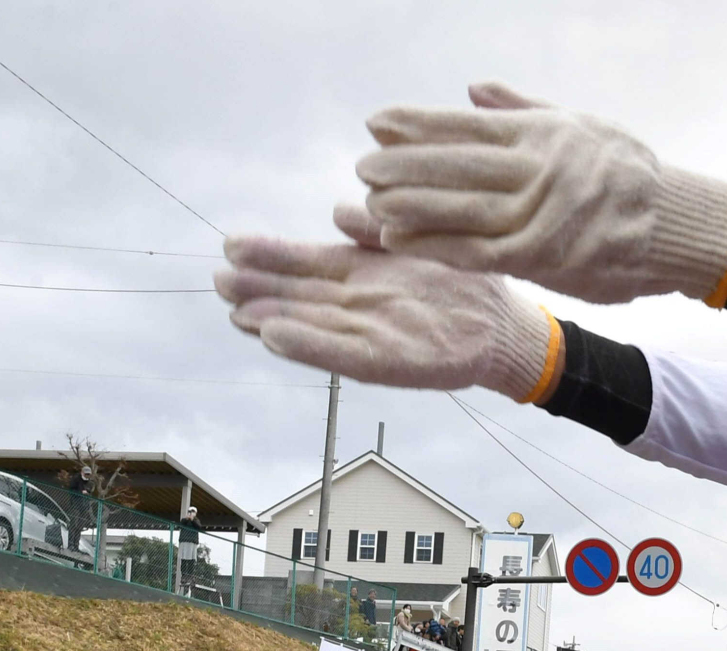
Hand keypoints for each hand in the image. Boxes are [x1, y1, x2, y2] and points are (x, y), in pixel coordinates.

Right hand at [218, 205, 554, 398]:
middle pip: (300, 296)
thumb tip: (338, 212)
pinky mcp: (391, 362)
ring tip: (237, 312)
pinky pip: (343, 354)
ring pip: (312, 326)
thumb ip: (377, 233)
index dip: (270, 256)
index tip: (232, 247)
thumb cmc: (461, 287)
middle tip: (219, 281)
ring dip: (274, 320)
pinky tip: (276, 338)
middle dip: (259, 289)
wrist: (506, 331)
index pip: (307, 263)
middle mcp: (360, 305)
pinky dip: (309, 347)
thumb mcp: (418, 247)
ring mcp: (373, 334)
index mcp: (363, 274)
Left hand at [356, 84, 726, 304]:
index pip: (467, 125)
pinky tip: (401, 242)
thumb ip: (522, 109)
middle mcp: (537, 169)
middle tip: (362, 167)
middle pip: (457, 164)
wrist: (676, 226)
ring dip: (411, 207)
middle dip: (405, 165)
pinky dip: (436, 246)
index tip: (377, 123)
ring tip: (370, 204)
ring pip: (462, 208)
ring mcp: (540, 214)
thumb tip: (473, 89)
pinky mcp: (544, 257)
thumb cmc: (632, 175)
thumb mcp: (583, 124)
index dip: (418, 124)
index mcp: (542, 135)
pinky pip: (478, 252)